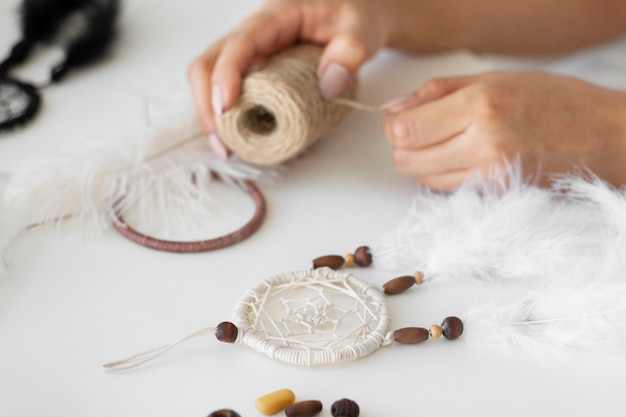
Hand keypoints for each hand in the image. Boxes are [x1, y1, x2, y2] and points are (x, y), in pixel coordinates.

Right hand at [188, 0, 395, 157]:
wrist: (356, 16)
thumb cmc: (355, 15)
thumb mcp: (360, 28)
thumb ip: (350, 50)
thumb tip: (329, 84)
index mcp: (274, 18)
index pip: (239, 43)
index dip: (226, 74)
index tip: (225, 106)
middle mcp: (254, 36)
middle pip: (208, 63)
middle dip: (207, 105)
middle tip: (224, 144)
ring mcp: (252, 56)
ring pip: (212, 81)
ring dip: (213, 117)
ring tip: (228, 150)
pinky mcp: (257, 74)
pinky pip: (233, 94)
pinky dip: (230, 119)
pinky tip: (240, 141)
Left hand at [381, 71, 625, 190]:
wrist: (608, 138)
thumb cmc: (556, 100)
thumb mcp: (496, 77)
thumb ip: (438, 91)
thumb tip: (393, 108)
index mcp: (481, 105)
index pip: (405, 129)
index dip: (394, 125)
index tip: (403, 118)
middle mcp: (483, 143)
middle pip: (406, 158)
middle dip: (404, 144)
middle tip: (424, 131)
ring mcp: (491, 175)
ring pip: (422, 178)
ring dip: (422, 161)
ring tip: (448, 143)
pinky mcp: (496, 196)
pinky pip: (446, 189)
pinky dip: (442, 176)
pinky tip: (463, 158)